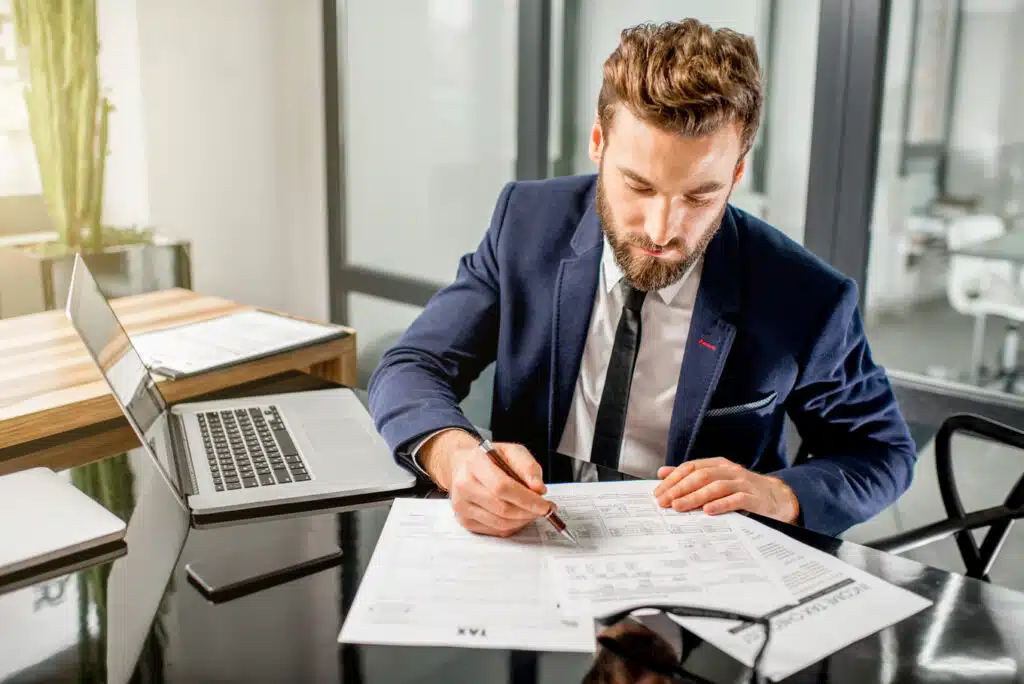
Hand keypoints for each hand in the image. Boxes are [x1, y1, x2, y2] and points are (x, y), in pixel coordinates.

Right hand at [418, 429, 550, 536]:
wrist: (465, 466)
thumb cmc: (490, 458)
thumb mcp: (512, 451)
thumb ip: (528, 467)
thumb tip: (539, 489)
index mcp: (475, 463)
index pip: (502, 487)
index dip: (527, 499)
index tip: (545, 505)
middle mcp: (464, 485)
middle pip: (502, 508)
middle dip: (529, 512)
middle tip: (545, 509)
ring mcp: (462, 505)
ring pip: (500, 523)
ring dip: (523, 520)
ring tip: (533, 511)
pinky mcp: (465, 520)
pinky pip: (496, 530)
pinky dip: (513, 525)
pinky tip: (519, 515)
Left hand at [653, 457, 799, 523]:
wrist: (780, 499)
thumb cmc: (744, 491)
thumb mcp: (717, 480)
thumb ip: (691, 476)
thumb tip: (662, 473)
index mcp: (719, 465)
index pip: (691, 467)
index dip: (673, 479)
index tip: (658, 493)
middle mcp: (730, 471)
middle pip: (701, 476)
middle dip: (680, 488)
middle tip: (664, 502)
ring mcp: (743, 483)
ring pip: (715, 486)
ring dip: (695, 496)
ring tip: (679, 506)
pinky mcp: (755, 498)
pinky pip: (736, 499)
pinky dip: (721, 504)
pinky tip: (708, 511)